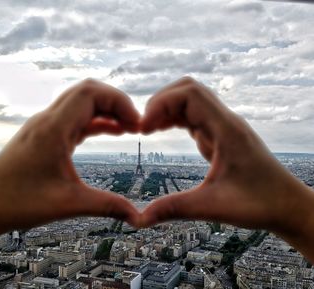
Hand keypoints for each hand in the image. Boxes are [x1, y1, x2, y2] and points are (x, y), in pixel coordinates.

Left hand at [0, 79, 140, 249]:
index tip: (136, 123)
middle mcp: (48, 120)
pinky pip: (76, 118)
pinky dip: (97, 120)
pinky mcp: (46, 134)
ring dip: (107, 110)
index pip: (90, 93)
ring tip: (129, 128)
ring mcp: (46, 125)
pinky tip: (111, 130)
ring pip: (82, 102)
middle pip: (88, 91)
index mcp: (53, 129)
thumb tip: (136, 216)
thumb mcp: (68, 204)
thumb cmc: (18, 202)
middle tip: (135, 124)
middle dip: (116, 103)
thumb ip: (107, 206)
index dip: (119, 101)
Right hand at [140, 77, 313, 260]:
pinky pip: (193, 116)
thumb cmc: (260, 204)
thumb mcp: (214, 207)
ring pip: (190, 101)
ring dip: (166, 109)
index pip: (190, 94)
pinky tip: (162, 131)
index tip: (144, 127)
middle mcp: (225, 122)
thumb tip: (141, 218)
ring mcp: (223, 127)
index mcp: (227, 130)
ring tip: (148, 129)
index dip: (162, 103)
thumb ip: (176, 208)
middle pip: (188, 90)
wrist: (286, 205)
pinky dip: (174, 118)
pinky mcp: (220, 135)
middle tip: (142, 126)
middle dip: (161, 102)